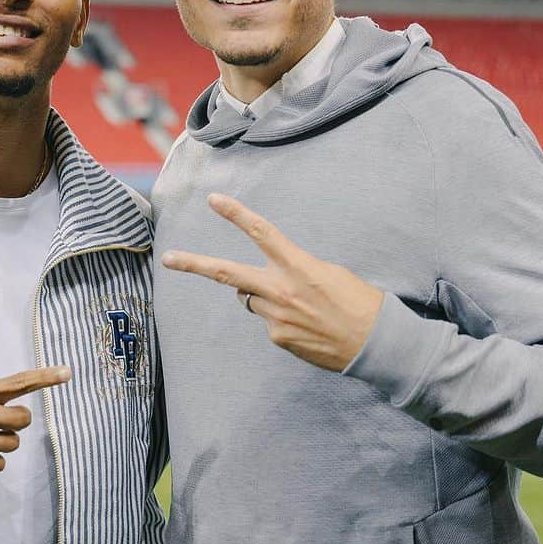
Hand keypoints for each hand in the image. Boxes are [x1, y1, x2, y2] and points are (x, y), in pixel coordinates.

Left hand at [162, 194, 383, 371]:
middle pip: (227, 273)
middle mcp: (281, 291)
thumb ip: (291, 270)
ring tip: (300, 304)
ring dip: (265, 297)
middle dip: (194, 264)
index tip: (213, 200)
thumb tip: (263, 282)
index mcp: (298, 266)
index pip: (262, 232)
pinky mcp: (277, 338)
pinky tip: (306, 324)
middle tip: (168, 258)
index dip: (236, 214)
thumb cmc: (357, 301)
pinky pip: (268, 321)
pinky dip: (281, 319)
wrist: (374, 343)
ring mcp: (275, 318)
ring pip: (251, 299)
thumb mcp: (328, 272)